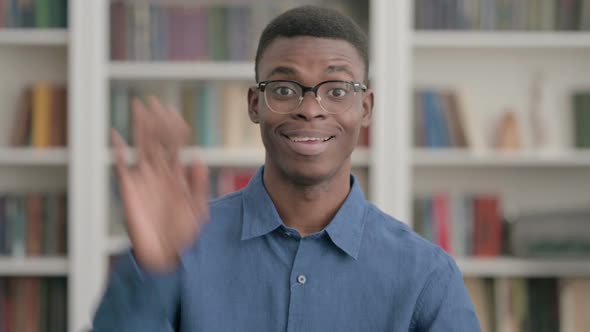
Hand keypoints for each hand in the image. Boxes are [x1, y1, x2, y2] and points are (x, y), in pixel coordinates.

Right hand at [111, 96, 209, 271]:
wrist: (164, 256)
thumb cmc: (183, 234)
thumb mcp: (198, 209)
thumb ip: (198, 184)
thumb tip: (198, 158)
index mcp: (176, 176)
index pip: (175, 146)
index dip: (174, 128)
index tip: (174, 112)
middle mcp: (159, 173)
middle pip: (157, 140)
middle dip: (156, 121)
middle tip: (154, 100)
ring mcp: (143, 179)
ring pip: (141, 147)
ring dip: (140, 127)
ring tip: (138, 107)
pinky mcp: (129, 190)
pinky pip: (121, 166)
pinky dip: (117, 151)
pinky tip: (115, 135)